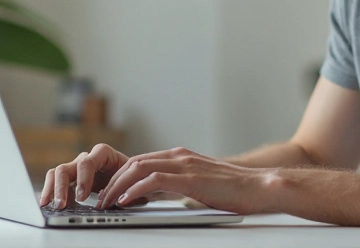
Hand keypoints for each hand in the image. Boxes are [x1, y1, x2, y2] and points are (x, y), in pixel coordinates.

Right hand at [39, 143, 129, 208]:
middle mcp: (87, 158)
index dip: (83, 179)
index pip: (88, 161)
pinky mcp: (71, 178)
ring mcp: (76, 167)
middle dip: (63, 187)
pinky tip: (46, 203)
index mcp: (103, 154)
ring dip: (53, 189)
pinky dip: (49, 191)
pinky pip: (55, 181)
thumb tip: (120, 199)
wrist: (131, 175)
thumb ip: (126, 187)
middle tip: (62, 205)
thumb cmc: (132, 175)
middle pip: (67, 167)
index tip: (82, 196)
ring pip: (57, 173)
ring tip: (50, 205)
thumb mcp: (132, 179)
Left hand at [94, 147, 272, 213]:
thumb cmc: (234, 190)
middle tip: (100, 200)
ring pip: (139, 168)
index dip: (120, 176)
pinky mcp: (190, 178)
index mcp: (180, 157)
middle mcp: (179, 156)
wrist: (259, 187)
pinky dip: (135, 189)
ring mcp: (184, 165)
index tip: (108, 192)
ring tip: (107, 202)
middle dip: (113, 182)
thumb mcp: (199, 184)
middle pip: (134, 163)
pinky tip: (125, 200)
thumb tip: (159, 194)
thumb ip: (179, 184)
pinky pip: (154, 180)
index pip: (140, 162)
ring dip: (118, 186)